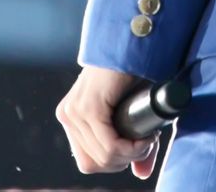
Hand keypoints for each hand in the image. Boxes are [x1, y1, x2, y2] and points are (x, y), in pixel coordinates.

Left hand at [54, 64, 161, 178]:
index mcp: (72, 117)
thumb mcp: (131, 114)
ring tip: (147, 138)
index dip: (115, 162)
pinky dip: (129, 148)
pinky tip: (144, 137)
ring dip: (129, 154)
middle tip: (145, 143)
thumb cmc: (134, 73)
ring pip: (101, 158)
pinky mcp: (88, 107)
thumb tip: (141, 174)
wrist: (133, 41)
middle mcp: (68, 115)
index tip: (138, 147)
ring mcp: (74, 111)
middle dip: (122, 161)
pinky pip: (108, 145)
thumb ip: (132, 145)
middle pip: (92, 164)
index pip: (88, 160)